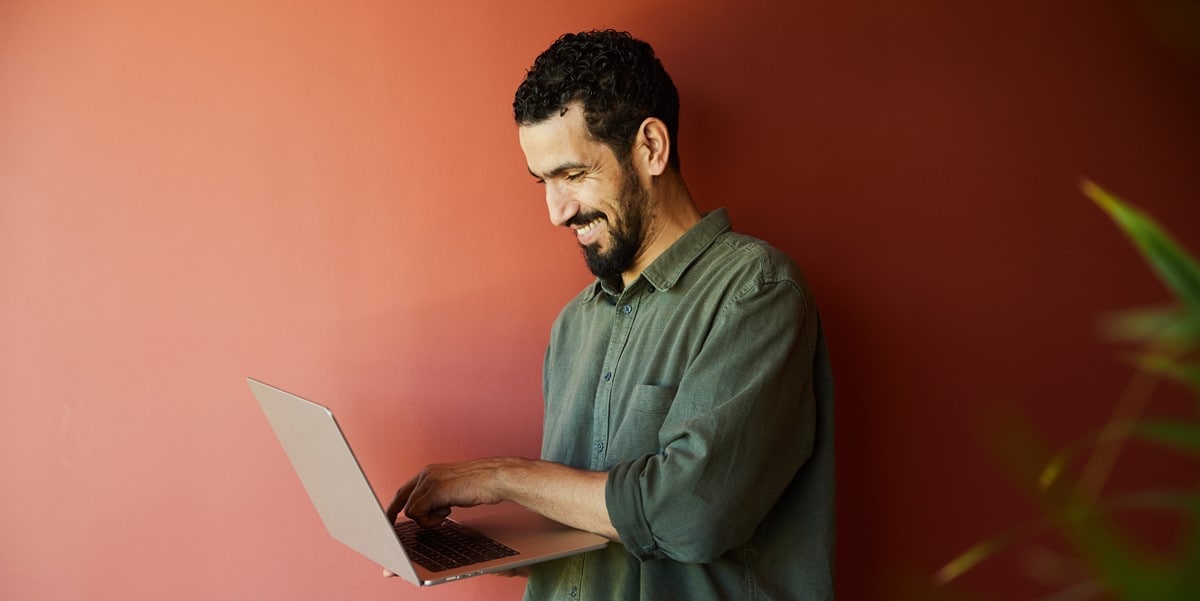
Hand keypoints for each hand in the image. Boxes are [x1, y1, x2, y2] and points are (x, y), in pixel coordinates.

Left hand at [381, 458, 512, 577]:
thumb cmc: (480, 485)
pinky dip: (429, 520)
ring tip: (445, 514)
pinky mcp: (435, 490)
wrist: (495, 478)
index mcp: (430, 472)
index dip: (395, 505)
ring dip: (425, 519)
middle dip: (392, 516)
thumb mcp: (453, 489)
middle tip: (391, 529)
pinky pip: (417, 512)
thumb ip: (438, 496)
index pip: (404, 489)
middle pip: (399, 497)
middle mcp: (426, 474)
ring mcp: (429, 481)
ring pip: (409, 509)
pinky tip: (447, 514)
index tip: (389, 519)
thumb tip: (428, 511)